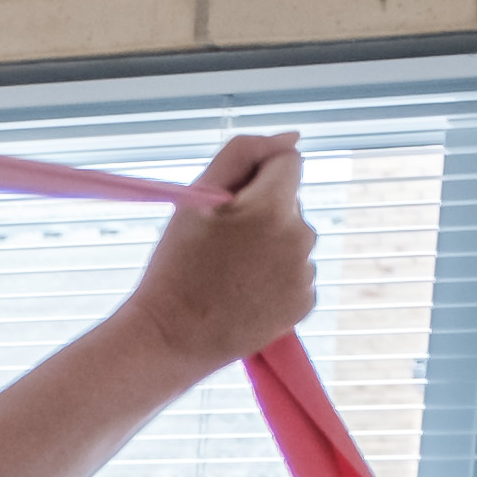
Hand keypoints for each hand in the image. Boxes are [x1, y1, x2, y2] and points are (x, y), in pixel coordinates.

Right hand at [121, 131, 312, 374]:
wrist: (172, 338)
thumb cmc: (176, 267)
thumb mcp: (195, 198)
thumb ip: (243, 153)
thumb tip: (292, 138)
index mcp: (271, 207)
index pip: (288, 161)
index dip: (257, 176)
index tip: (231, 203)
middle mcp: (299, 237)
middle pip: (291, 203)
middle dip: (264, 213)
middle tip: (222, 246)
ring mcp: (305, 273)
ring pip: (294, 239)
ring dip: (270, 247)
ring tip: (230, 274)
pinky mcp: (305, 303)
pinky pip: (297, 274)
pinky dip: (276, 279)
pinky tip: (244, 293)